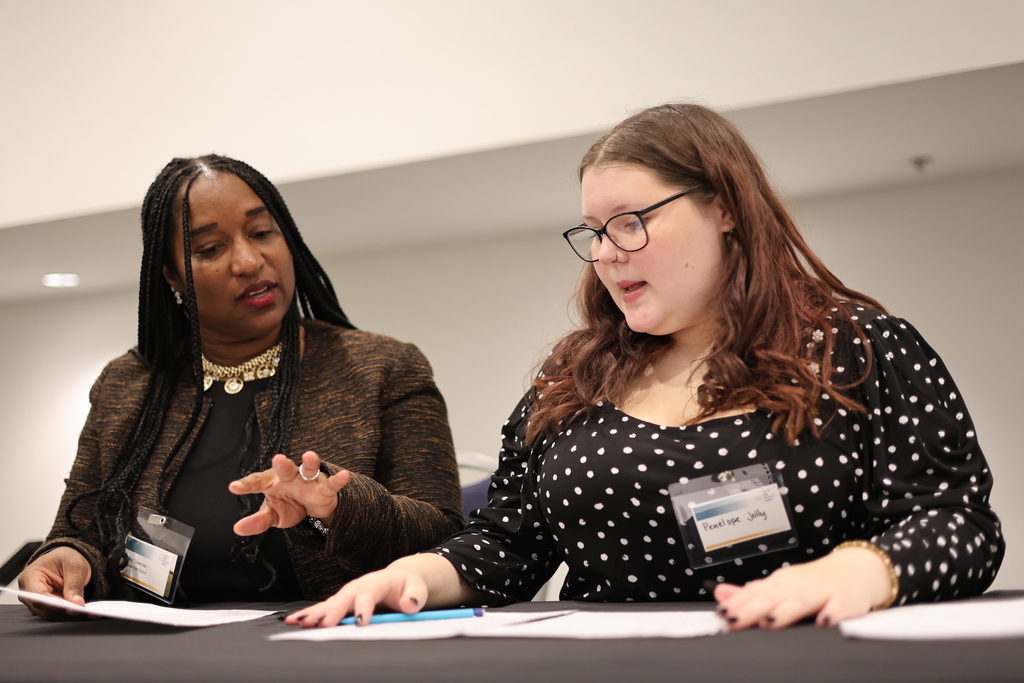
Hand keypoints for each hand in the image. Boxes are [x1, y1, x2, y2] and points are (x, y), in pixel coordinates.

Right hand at [18, 546, 91, 619]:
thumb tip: (77, 604)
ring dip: (70, 615)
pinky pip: (58, 613)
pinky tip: (85, 612)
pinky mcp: (47, 607)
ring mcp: (36, 601)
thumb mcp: (74, 566)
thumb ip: (74, 585)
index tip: (71, 608)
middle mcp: (29, 593)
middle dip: (65, 611)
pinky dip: (71, 613)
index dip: (54, 604)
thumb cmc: (65, 558)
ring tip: (89, 613)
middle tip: (85, 612)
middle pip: (44, 608)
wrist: (66, 559)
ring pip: (51, 614)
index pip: (38, 596)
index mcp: (30, 577)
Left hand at [229, 451, 349, 535]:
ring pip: (309, 470)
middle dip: (282, 464)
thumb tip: (237, 528)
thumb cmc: (289, 504)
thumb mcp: (272, 515)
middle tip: (278, 460)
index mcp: (272, 482)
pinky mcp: (324, 490)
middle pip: (285, 469)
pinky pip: (331, 484)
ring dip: (310, 463)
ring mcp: (308, 482)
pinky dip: (338, 480)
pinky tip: (344, 475)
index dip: (246, 485)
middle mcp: (290, 477)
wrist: (312, 509)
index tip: (234, 488)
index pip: (258, 482)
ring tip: (309, 456)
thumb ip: (257, 521)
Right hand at [286, 566, 427, 627]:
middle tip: (323, 625)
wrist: (401, 579)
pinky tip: (295, 620)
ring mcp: (349, 593)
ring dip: (315, 613)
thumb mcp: (417, 589)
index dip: (364, 606)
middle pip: (344, 597)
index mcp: (379, 581)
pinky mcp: (342, 601)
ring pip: (330, 602)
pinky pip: (324, 608)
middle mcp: (360, 585)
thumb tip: (410, 604)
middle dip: (333, 611)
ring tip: (301, 623)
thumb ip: (415, 597)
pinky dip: (309, 614)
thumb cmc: (408, 586)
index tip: (360, 622)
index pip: (370, 592)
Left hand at [713, 546, 892, 629]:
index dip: (738, 604)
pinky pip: (841, 606)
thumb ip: (752, 594)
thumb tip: (720, 595)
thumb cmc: (813, 583)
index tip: (722, 615)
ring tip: (769, 622)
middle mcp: (798, 584)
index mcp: (781, 583)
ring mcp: (823, 591)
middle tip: (735, 620)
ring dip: (785, 611)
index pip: (755, 593)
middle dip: (753, 608)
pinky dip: (833, 613)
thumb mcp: (781, 586)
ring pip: (802, 600)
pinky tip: (825, 622)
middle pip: (773, 596)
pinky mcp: (848, 600)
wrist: (856, 570)